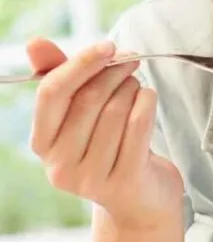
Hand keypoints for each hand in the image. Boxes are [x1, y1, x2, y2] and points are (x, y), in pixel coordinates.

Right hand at [27, 38, 183, 229]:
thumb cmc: (109, 145)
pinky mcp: (124, 182)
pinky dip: (147, 102)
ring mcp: (91, 178)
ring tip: (136, 86)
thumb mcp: (80, 112)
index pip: (51, 93)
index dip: (80, 64)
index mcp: (42, 143)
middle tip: (130, 61)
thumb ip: (59, 76)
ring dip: (132, 88)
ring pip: (115, 111)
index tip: (107, 46)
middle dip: (113, 72)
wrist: (140, 198)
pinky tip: (148, 98)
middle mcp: (60, 166)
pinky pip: (138, 126)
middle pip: (87, 99)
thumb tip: (34, 43)